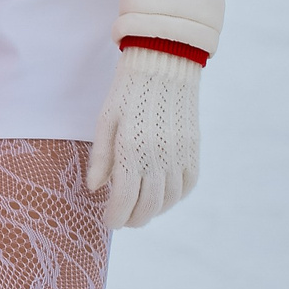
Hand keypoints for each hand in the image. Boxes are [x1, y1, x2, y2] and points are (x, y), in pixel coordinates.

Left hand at [86, 47, 201, 229]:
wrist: (165, 65)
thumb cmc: (127, 92)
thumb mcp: (105, 120)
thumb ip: (101, 157)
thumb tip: (95, 188)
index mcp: (132, 149)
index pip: (125, 197)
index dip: (116, 215)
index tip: (109, 222)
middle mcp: (159, 156)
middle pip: (149, 204)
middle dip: (134, 219)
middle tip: (123, 222)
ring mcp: (181, 154)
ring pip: (170, 198)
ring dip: (154, 211)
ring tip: (139, 212)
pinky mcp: (194, 149)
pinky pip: (188, 183)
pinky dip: (175, 197)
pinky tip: (162, 197)